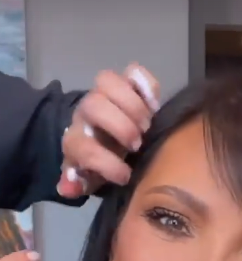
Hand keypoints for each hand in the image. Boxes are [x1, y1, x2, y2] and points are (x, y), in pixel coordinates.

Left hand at [57, 63, 159, 197]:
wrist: (98, 135)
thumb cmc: (96, 161)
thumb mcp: (86, 177)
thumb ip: (77, 183)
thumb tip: (67, 189)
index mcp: (76, 139)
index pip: (84, 146)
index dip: (106, 162)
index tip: (125, 176)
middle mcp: (87, 112)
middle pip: (94, 105)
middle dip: (121, 126)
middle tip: (137, 144)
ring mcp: (105, 93)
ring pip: (108, 81)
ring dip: (133, 104)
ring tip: (148, 124)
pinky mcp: (125, 82)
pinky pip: (133, 71)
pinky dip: (147, 84)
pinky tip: (155, 105)